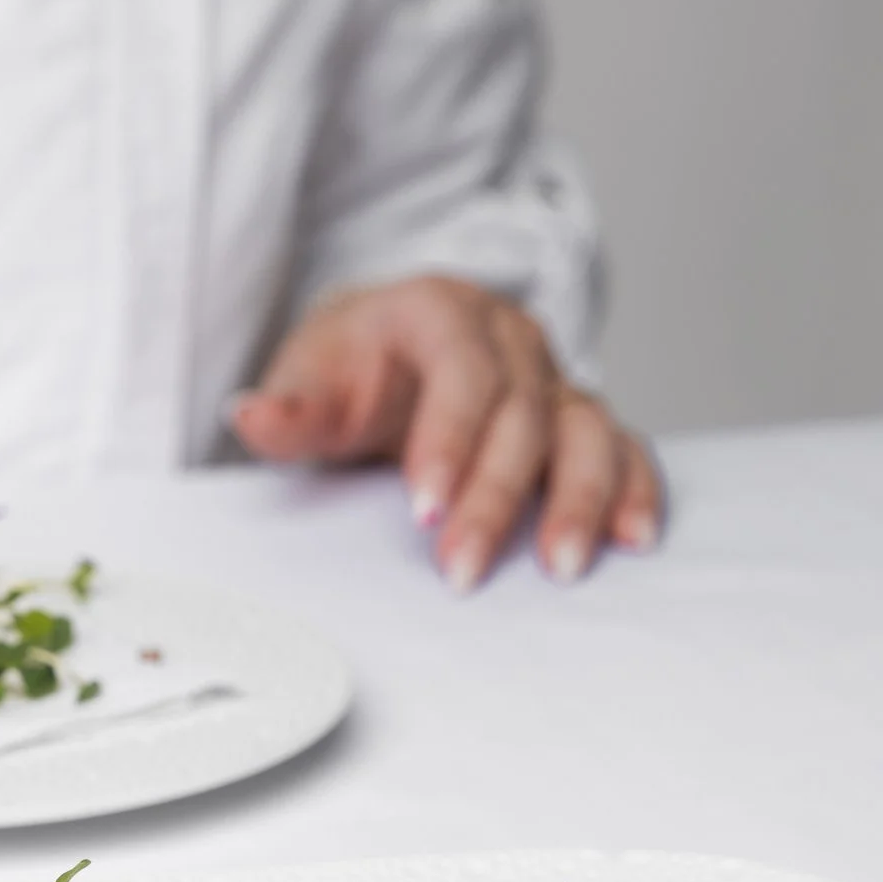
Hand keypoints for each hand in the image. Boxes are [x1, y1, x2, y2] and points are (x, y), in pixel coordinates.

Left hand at [231, 275, 662, 589]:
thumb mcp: (309, 377)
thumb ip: (288, 407)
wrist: (385, 349)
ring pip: (584, 429)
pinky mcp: (575, 417)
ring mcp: (550, 377)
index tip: (423, 511)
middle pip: (521, 414)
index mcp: (441, 311)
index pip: (461, 372)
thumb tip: (249, 416)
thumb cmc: (349, 365)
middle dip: (495, 497)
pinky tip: (632, 538)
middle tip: (462, 570)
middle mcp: (509, 338)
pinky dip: (633, 489)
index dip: (449, 440)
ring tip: (562, 566)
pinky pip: (620, 446)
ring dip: (582, 499)